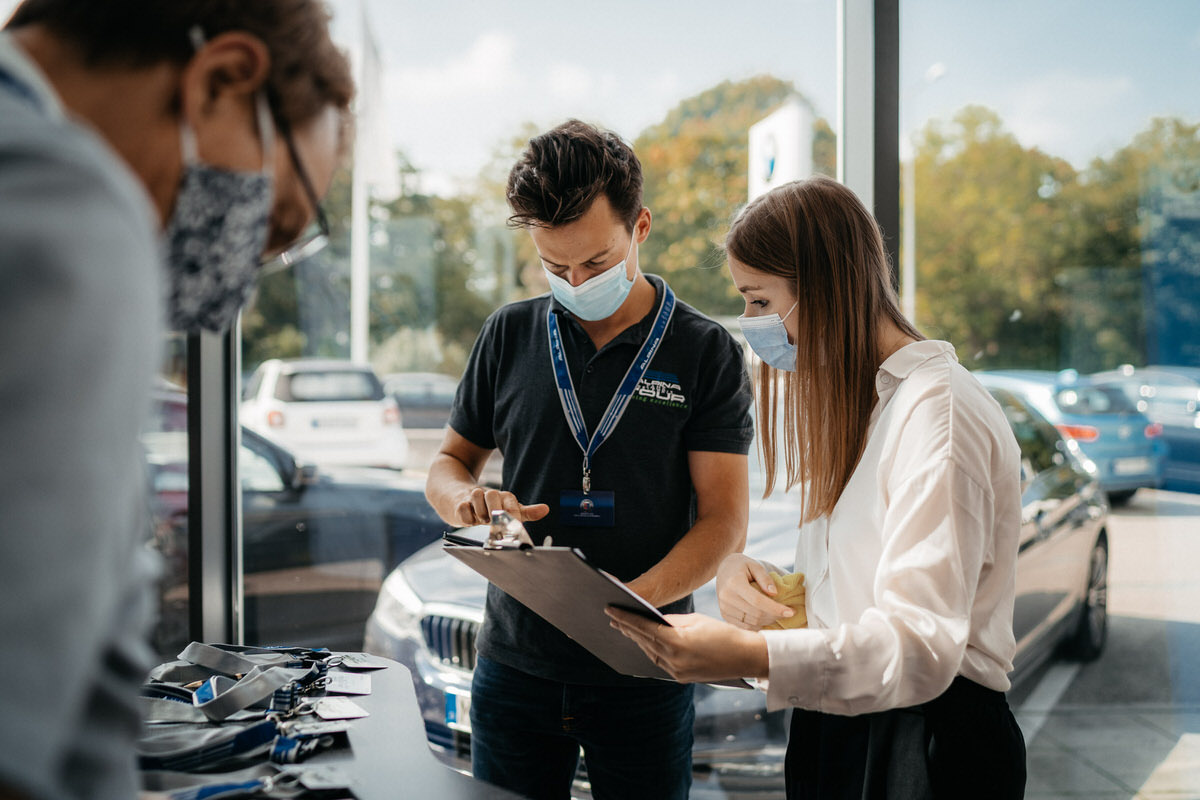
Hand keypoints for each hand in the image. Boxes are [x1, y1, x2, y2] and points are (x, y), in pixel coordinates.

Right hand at [452, 487, 549, 526]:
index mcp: (504, 497)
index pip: (510, 502)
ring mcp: (473, 498)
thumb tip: (545, 509)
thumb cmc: (489, 508)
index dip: (512, 513)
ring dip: (479, 513)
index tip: (512, 523)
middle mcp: (489, 494)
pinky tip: (470, 519)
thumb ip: (527, 512)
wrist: (461, 501)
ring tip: (481, 519)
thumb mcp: (509, 510)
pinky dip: (467, 518)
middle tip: (492, 521)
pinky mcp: (459, 504)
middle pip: (492, 494)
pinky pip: (463, 509)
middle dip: (493, 511)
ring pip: (476, 498)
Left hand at [606, 609, 768, 682]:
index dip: (625, 618)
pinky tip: (643, 642)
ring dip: (637, 640)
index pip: (644, 627)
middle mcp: (673, 660)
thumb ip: (672, 621)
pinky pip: (660, 662)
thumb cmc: (723, 634)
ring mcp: (676, 672)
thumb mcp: (696, 620)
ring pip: (650, 653)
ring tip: (624, 628)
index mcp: (676, 642)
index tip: (611, 609)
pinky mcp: (681, 678)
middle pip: (644, 641)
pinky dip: (650, 650)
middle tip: (612, 617)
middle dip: (627, 628)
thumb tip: (655, 621)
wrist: (745, 657)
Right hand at [716, 553, 794, 628]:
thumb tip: (775, 593)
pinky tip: (767, 619)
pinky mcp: (725, 616)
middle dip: (775, 616)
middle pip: (756, 614)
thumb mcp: (755, 565)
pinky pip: (745, 627)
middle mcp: (727, 597)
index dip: (776, 608)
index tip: (791, 612)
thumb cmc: (742, 566)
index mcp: (734, 583)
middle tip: (788, 613)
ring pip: (752, 623)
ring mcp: (724, 608)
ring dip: (768, 621)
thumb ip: (765, 578)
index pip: (758, 601)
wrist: (724, 570)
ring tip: (777, 614)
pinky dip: (758, 625)